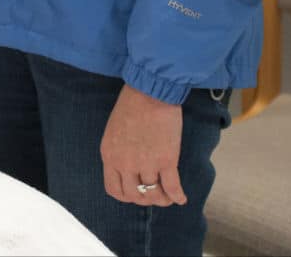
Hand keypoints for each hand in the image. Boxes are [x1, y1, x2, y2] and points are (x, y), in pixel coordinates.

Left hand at [99, 84, 185, 206]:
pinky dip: (178, 196)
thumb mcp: (114, 131)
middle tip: (154, 195)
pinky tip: (182, 198)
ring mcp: (145, 163)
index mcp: (109, 155)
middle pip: (134, 195)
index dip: (126, 196)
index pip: (114, 189)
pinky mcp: (166, 160)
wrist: (150, 92)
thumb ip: (118, 152)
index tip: (136, 193)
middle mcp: (125, 163)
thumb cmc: (132, 105)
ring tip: (168, 196)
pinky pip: (172, 188)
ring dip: (162, 199)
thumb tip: (128, 169)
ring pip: (153, 194)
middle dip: (145, 199)